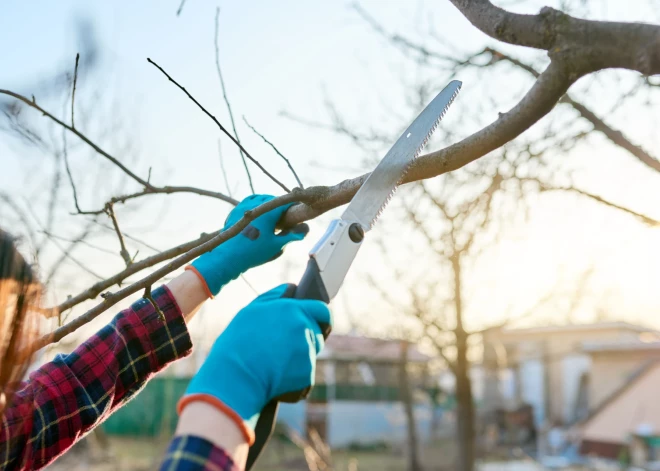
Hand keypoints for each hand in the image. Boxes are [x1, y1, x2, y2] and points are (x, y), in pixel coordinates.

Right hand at [177, 284, 330, 443]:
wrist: (235, 378)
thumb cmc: (238, 343)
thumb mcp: (251, 311)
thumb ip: (275, 297)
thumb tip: (292, 289)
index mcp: (293, 310)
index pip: (322, 310)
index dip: (322, 317)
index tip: (320, 322)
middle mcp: (304, 328)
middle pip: (317, 334)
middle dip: (305, 339)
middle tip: (283, 347)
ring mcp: (308, 351)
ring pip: (310, 355)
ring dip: (299, 358)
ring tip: (274, 362)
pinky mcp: (307, 374)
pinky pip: (305, 375)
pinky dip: (294, 377)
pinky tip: (275, 377)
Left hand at [187, 195, 307, 296]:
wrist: (228, 257)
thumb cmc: (254, 252)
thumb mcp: (276, 245)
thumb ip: (291, 236)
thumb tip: (305, 230)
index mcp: (268, 211)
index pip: (285, 203)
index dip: (293, 206)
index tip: (299, 210)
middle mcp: (256, 204)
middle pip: (272, 199)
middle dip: (280, 205)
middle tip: (287, 213)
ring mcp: (243, 207)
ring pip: (260, 198)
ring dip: (268, 203)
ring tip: (273, 212)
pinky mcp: (234, 211)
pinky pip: (248, 203)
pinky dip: (256, 205)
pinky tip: (258, 214)